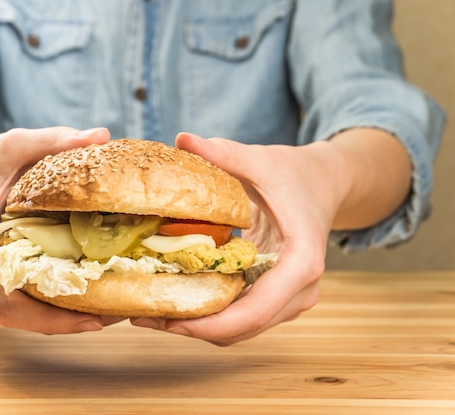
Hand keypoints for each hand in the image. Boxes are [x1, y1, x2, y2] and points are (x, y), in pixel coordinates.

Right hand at [0, 126, 122, 332]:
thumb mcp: (14, 144)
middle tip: (115, 314)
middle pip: (17, 316)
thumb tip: (102, 134)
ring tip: (107, 308)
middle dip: (65, 322)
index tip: (93, 320)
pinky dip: (46, 308)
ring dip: (59, 317)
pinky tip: (83, 296)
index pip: (7, 300)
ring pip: (17, 316)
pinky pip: (15, 306)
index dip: (49, 319)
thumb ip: (54, 140)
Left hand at [132, 132, 342, 344]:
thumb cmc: (294, 174)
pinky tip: (174, 301)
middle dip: (193, 327)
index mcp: (301, 262)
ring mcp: (291, 299)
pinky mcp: (277, 298)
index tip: (169, 320)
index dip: (210, 323)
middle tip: (143, 315)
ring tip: (150, 312)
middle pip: (243, 328)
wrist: (324, 185)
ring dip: (197, 325)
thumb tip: (182, 139)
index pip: (256, 310)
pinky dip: (208, 315)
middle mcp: (300, 291)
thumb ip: (223, 152)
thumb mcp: (260, 160)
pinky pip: (240, 317)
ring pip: (240, 329)